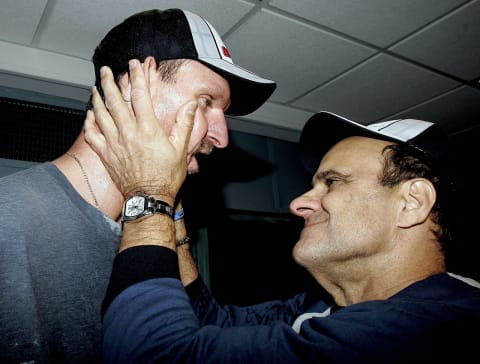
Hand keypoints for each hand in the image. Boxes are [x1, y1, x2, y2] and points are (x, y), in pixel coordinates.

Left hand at [84, 59, 196, 204]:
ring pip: (100, 114)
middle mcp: (128, 133)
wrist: (149, 198)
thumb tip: (192, 105)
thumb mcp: (181, 149)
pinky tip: (89, 114)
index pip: (140, 95)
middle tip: (107, 71)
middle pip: (115, 100)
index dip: (137, 77)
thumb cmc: (166, 176)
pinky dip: (89, 122)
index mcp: (148, 129)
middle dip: (110, 82)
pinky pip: (91, 134)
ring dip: (97, 98)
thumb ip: (184, 124)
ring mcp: (114, 143)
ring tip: (96, 87)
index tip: (134, 65)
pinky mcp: (105, 154)